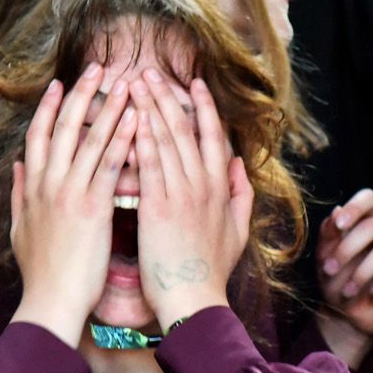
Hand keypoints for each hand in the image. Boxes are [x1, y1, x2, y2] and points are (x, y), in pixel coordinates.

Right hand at [10, 66, 136, 345]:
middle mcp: (48, 183)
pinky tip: (137, 120)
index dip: (48, 107)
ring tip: (126, 83)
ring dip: (110, 108)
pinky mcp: (93, 207)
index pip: (39, 136)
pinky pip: (110, 164)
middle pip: (64, 127)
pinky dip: (123, 139)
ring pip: (91, 139)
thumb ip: (19, 194)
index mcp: (32, 187)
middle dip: (81, 94)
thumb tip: (18, 166)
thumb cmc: (40, 272)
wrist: (51, 301)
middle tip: (98, 67)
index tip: (59, 84)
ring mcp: (70, 192)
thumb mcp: (20, 229)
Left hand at [132, 73, 250, 325]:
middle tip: (151, 71)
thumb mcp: (238, 232)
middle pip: (186, 130)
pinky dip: (142, 138)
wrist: (194, 301)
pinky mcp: (158, 207)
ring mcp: (181, 194)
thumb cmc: (210, 272)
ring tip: (136, 82)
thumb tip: (240, 166)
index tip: (194, 84)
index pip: (214, 138)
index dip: (204, 108)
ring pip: (166, 140)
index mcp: (221, 189)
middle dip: (168, 97)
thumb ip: (241, 196)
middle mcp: (203, 185)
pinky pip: (150, 164)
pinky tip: (131, 117)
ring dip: (150, 108)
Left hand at [313, 190, 372, 368]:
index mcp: (367, 218)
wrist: (347, 313)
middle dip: (348, 249)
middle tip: (330, 269)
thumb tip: (336, 211)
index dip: (355, 208)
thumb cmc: (335, 280)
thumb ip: (328, 233)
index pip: (369, 198)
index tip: (339, 226)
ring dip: (363, 271)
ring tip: (348, 290)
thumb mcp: (325, 257)